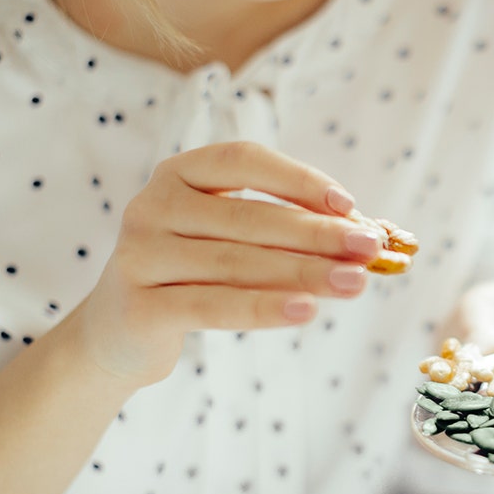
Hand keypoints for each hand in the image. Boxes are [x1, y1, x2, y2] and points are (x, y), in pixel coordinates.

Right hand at [76, 141, 380, 387]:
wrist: (120, 332)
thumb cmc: (196, 274)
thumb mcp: (235, 240)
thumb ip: (291, 229)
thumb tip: (372, 232)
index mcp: (178, 173)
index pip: (243, 160)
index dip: (298, 179)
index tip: (349, 205)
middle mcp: (152, 205)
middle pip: (250, 217)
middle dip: (318, 234)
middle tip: (370, 249)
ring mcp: (139, 255)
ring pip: (237, 263)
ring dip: (305, 273)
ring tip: (356, 283)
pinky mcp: (138, 306)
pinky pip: (213, 305)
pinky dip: (264, 308)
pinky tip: (308, 312)